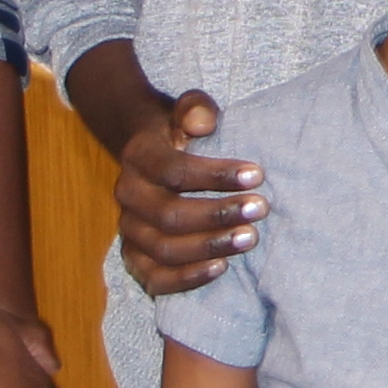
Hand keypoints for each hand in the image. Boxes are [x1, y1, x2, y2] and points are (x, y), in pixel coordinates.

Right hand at [115, 92, 266, 297]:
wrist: (155, 153)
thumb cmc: (183, 133)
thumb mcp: (189, 110)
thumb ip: (195, 109)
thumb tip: (202, 123)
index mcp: (138, 156)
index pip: (173, 170)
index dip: (215, 175)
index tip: (257, 175)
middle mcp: (127, 194)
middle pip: (169, 214)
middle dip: (218, 214)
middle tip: (260, 209)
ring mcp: (128, 230)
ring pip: (163, 249)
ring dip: (209, 247)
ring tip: (250, 238)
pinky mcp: (135, 258)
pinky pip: (155, 278)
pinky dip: (187, 278)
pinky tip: (222, 268)